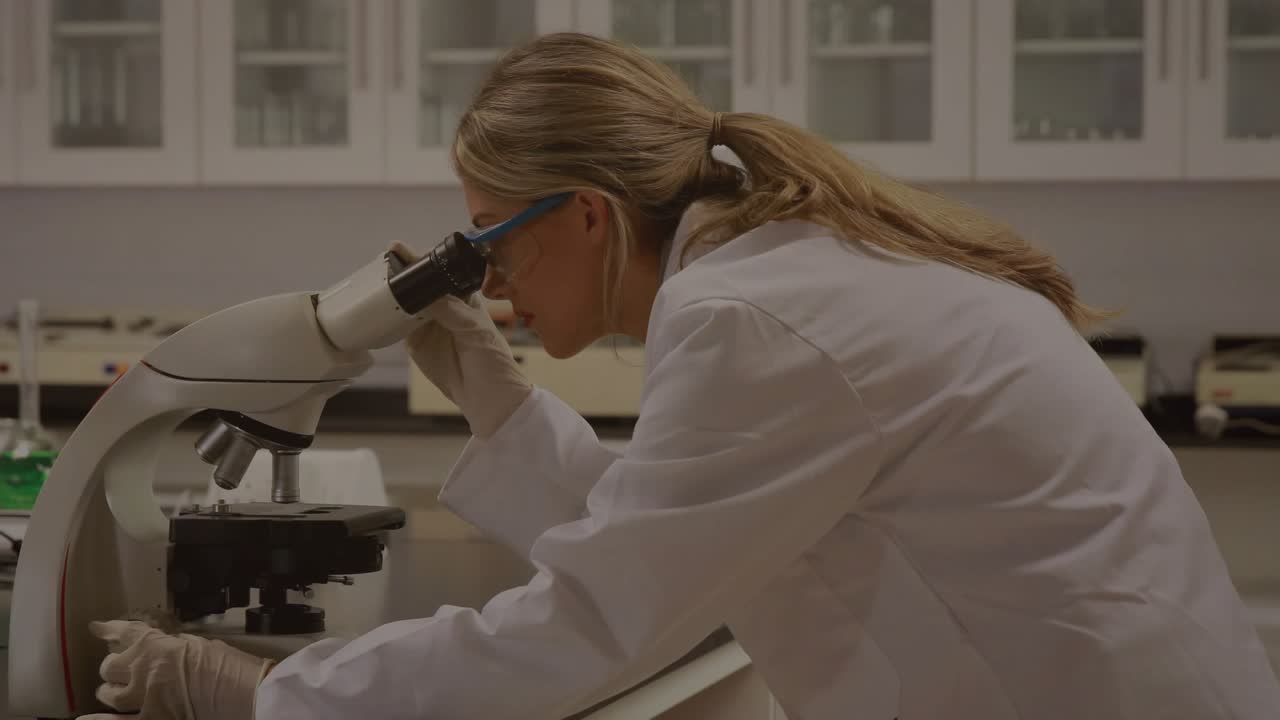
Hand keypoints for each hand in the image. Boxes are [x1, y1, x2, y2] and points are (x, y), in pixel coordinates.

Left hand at [81, 620, 269, 719]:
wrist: (244, 694)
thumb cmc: (230, 667)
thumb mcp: (200, 645)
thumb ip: (174, 647)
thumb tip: (163, 649)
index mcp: (158, 646)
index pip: (124, 633)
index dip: (107, 629)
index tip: (97, 628)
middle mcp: (145, 671)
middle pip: (110, 666)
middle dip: (113, 665)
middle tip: (118, 666)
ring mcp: (145, 699)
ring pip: (109, 694)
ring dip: (110, 691)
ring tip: (114, 691)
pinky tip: (86, 719)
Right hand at [392, 245, 531, 437]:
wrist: (486, 397)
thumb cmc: (492, 360)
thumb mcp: (473, 329)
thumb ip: (448, 310)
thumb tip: (422, 293)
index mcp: (463, 296)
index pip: (440, 271)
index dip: (422, 260)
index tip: (402, 250)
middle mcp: (443, 306)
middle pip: (418, 283)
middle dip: (402, 272)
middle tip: (384, 261)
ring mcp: (427, 324)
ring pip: (405, 302)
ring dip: (391, 292)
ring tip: (373, 279)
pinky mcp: (414, 342)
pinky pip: (396, 326)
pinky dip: (385, 318)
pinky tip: (373, 308)